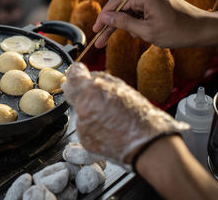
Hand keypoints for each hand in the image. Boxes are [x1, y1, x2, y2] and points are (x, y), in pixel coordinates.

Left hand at [61, 63, 188, 167]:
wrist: (147, 146)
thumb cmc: (142, 118)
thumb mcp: (123, 89)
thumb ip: (102, 80)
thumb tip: (89, 77)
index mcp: (92, 91)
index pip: (73, 75)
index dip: (76, 72)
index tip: (78, 72)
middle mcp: (82, 108)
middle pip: (70, 92)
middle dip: (79, 90)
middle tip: (90, 92)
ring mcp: (82, 125)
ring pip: (79, 111)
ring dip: (88, 110)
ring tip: (109, 116)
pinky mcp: (83, 139)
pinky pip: (84, 127)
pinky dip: (92, 125)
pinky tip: (108, 127)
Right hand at [93, 0, 209, 48]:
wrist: (201, 30)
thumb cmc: (177, 31)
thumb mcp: (146, 31)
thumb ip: (123, 23)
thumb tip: (106, 19)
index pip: (116, 4)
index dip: (103, 18)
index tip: (95, 30)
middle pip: (121, 7)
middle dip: (111, 25)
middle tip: (99, 40)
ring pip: (130, 11)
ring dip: (126, 26)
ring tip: (132, 38)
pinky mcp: (156, 2)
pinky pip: (139, 12)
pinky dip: (135, 23)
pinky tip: (138, 34)